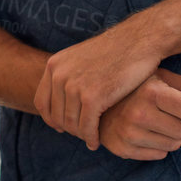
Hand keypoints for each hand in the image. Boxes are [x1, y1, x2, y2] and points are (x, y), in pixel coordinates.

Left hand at [33, 27, 155, 144]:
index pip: (41, 102)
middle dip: (69, 129)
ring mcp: (74, 86)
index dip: (51, 119)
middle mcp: (59, 75)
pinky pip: (86, 127)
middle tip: (83, 134)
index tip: (62, 128)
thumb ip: (68, 75)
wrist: (139, 40)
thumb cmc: (116, 50)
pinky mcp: (93, 97)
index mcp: (54, 65)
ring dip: (81, 135)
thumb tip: (61, 98)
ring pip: (71, 124)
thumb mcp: (81, 58)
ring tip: (91, 138)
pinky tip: (97, 141)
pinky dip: (91, 137)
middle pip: (56, 116)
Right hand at [94, 69, 180, 161]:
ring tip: (156, 124)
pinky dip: (157, 147)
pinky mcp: (123, 149)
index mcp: (151, 92)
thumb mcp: (159, 78)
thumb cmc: (135, 88)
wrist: (96, 103)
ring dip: (170, 137)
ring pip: (174, 146)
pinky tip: (145, 134)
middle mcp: (139, 113)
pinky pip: (159, 156)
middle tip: (169, 115)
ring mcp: (129, 133)